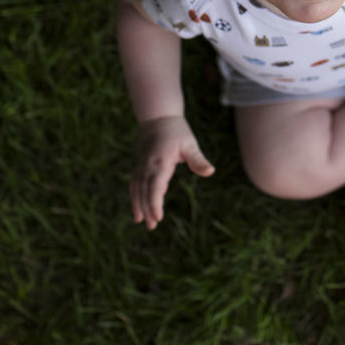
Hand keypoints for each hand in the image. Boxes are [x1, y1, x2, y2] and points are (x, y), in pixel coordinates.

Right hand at [130, 115, 214, 229]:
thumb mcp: (190, 144)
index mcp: (160, 161)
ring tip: (141, 221)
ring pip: (137, 187)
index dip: (155, 202)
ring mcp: (141, 164)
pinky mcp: (139, 165)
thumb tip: (210, 172)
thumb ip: (198, 159)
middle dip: (147, 208)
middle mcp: (148, 164)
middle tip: (151, 226)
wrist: (158, 117)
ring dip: (138, 204)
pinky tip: (137, 208)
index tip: (158, 217)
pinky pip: (134, 182)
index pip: (156, 186)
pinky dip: (134, 195)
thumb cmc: (177, 131)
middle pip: (145, 190)